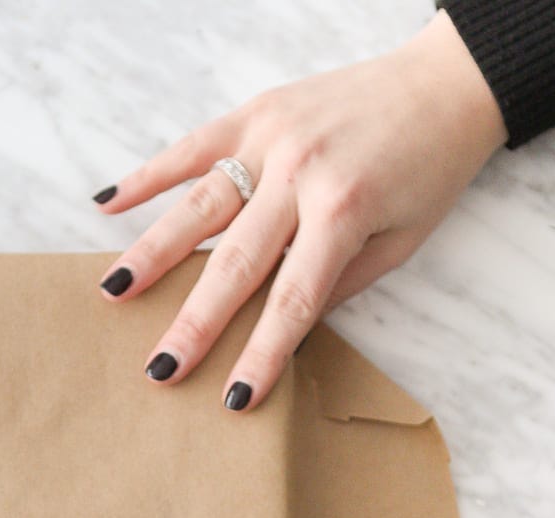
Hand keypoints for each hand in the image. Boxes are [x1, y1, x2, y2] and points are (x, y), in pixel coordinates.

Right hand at [92, 10, 507, 413]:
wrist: (446, 82)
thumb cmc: (429, 169)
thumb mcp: (399, 241)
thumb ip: (337, 282)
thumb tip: (283, 327)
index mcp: (343, 210)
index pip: (292, 300)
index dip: (262, 354)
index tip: (235, 398)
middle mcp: (300, 172)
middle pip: (235, 263)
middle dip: (195, 323)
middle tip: (158, 367)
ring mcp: (272, 138)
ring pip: (199, 206)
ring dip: (153, 253)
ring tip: (113, 293)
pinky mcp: (256, 113)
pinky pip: (193, 147)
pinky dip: (149, 175)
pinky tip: (108, 202)